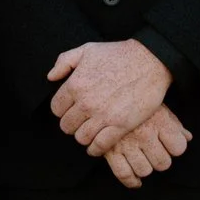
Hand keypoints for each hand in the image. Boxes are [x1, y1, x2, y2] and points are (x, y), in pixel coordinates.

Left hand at [47, 39, 172, 149]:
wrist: (149, 61)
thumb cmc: (118, 54)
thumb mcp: (86, 50)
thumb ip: (64, 62)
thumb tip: (51, 77)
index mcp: (75, 85)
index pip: (56, 109)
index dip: (61, 111)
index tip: (69, 111)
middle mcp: (86, 102)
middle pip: (67, 126)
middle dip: (71, 125)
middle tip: (79, 123)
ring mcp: (103, 115)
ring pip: (81, 138)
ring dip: (83, 137)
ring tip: (89, 132)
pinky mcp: (121, 125)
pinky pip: (100, 145)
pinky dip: (96, 149)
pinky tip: (96, 146)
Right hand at [99, 105, 191, 189]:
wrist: (102, 86)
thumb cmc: (133, 97)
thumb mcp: (156, 104)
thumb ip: (173, 122)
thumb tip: (187, 138)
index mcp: (159, 121)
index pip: (179, 148)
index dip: (175, 148)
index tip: (169, 144)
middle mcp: (144, 134)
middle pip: (162, 163)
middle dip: (159, 159)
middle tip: (153, 152)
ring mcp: (126, 143)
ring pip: (144, 170)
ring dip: (144, 168)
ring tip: (140, 158)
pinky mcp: (109, 150)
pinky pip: (123, 173)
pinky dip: (131, 180)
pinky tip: (134, 179)